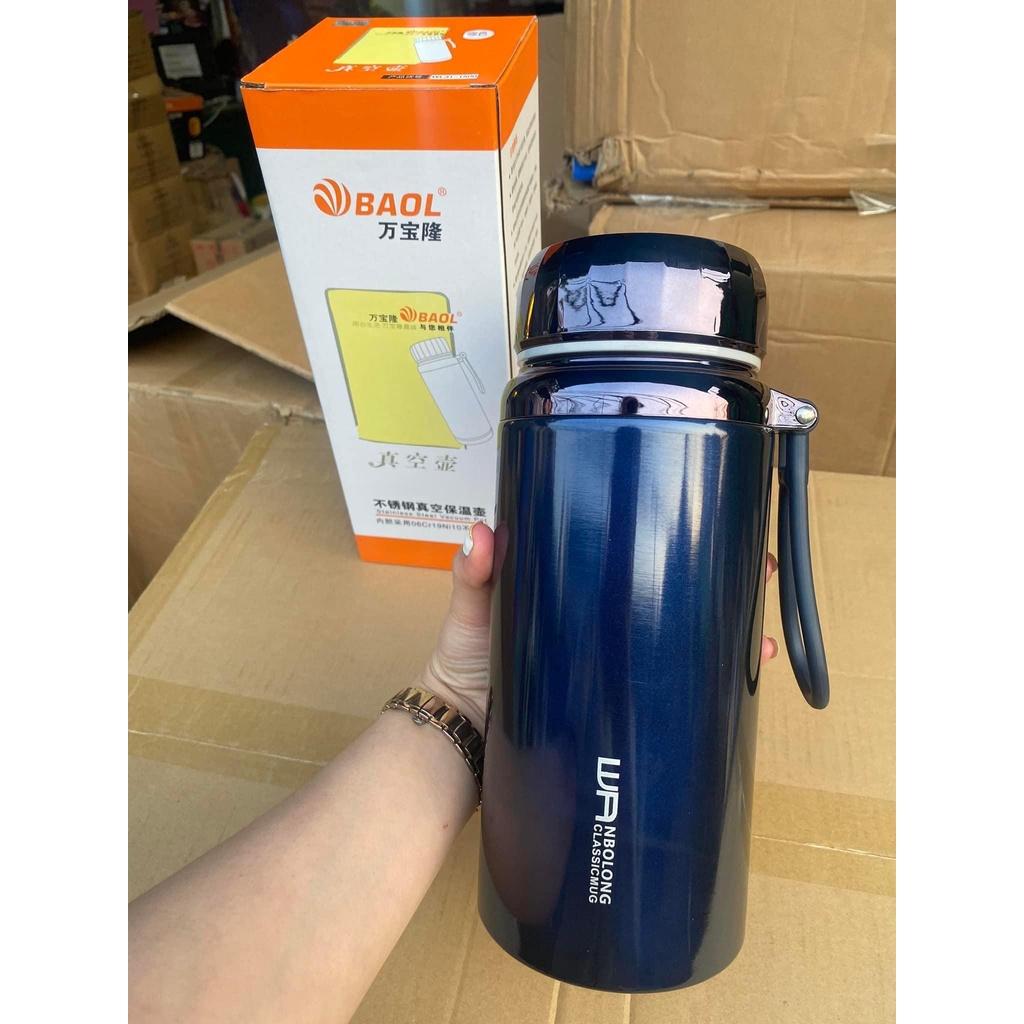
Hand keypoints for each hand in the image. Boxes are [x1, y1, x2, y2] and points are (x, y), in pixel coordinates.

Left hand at [421, 523, 779, 731]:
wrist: (463, 740)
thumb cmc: (464, 667)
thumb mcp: (474, 613)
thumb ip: (475, 576)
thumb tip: (483, 532)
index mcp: (581, 591)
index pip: (637, 555)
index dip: (676, 536)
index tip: (714, 515)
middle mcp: (610, 625)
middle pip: (676, 593)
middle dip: (722, 579)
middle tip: (758, 567)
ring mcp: (619, 665)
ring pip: (684, 640)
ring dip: (728, 630)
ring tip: (759, 630)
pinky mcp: (622, 705)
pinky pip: (672, 690)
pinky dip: (709, 682)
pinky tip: (742, 676)